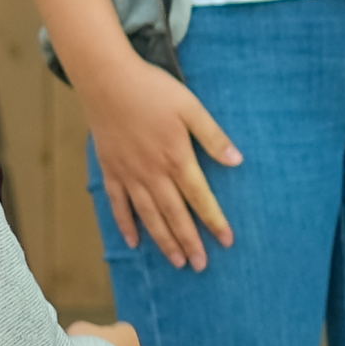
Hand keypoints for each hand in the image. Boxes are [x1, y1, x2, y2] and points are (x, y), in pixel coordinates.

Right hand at [83, 44, 242, 268]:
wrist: (106, 79)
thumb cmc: (152, 89)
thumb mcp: (190, 106)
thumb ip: (213, 136)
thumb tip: (237, 162)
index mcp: (176, 157)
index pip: (200, 198)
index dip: (214, 221)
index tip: (227, 241)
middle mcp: (152, 173)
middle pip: (174, 215)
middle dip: (190, 242)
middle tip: (200, 266)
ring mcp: (129, 174)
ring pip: (148, 216)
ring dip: (164, 241)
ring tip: (177, 261)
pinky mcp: (110, 170)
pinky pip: (118, 205)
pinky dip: (126, 225)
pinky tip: (134, 242)